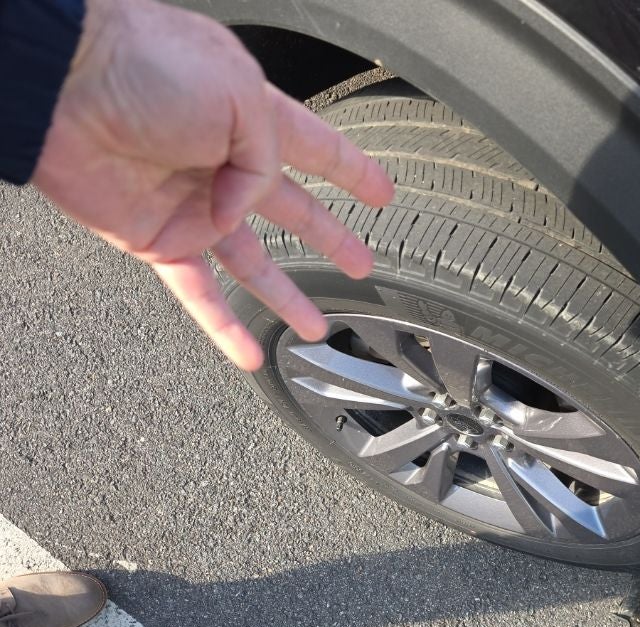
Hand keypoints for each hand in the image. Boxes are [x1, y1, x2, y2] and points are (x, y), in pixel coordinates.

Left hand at [32, 0, 393, 370]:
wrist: (64, 88)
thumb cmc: (144, 66)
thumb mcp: (241, 95)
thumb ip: (268, 160)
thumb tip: (246, 212)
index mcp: (251, 116)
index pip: (317, 149)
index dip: (354, 172)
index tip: (382, 194)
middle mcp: (225, 163)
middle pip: (293, 211)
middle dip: (331, 238)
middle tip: (360, 263)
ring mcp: (194, 206)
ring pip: (253, 264)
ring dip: (287, 297)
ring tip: (315, 325)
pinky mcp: (160, 240)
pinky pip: (199, 294)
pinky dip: (226, 327)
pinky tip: (251, 354)